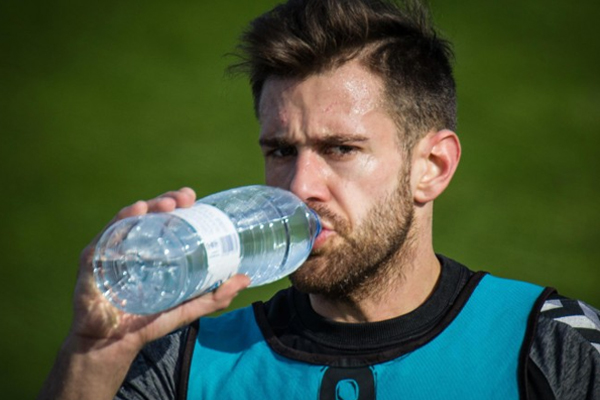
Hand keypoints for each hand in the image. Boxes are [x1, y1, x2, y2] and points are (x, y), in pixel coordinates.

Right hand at [37, 188, 249, 399]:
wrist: (113, 344)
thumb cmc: (147, 321)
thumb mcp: (188, 307)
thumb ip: (216, 295)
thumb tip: (246, 279)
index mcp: (152, 249)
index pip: (165, 219)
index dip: (179, 204)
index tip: (194, 199)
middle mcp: (132, 244)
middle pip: (149, 214)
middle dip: (168, 200)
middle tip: (185, 199)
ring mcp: (112, 249)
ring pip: (130, 218)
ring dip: (150, 205)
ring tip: (168, 204)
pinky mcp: (94, 259)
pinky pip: (107, 234)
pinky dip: (122, 220)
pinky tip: (136, 211)